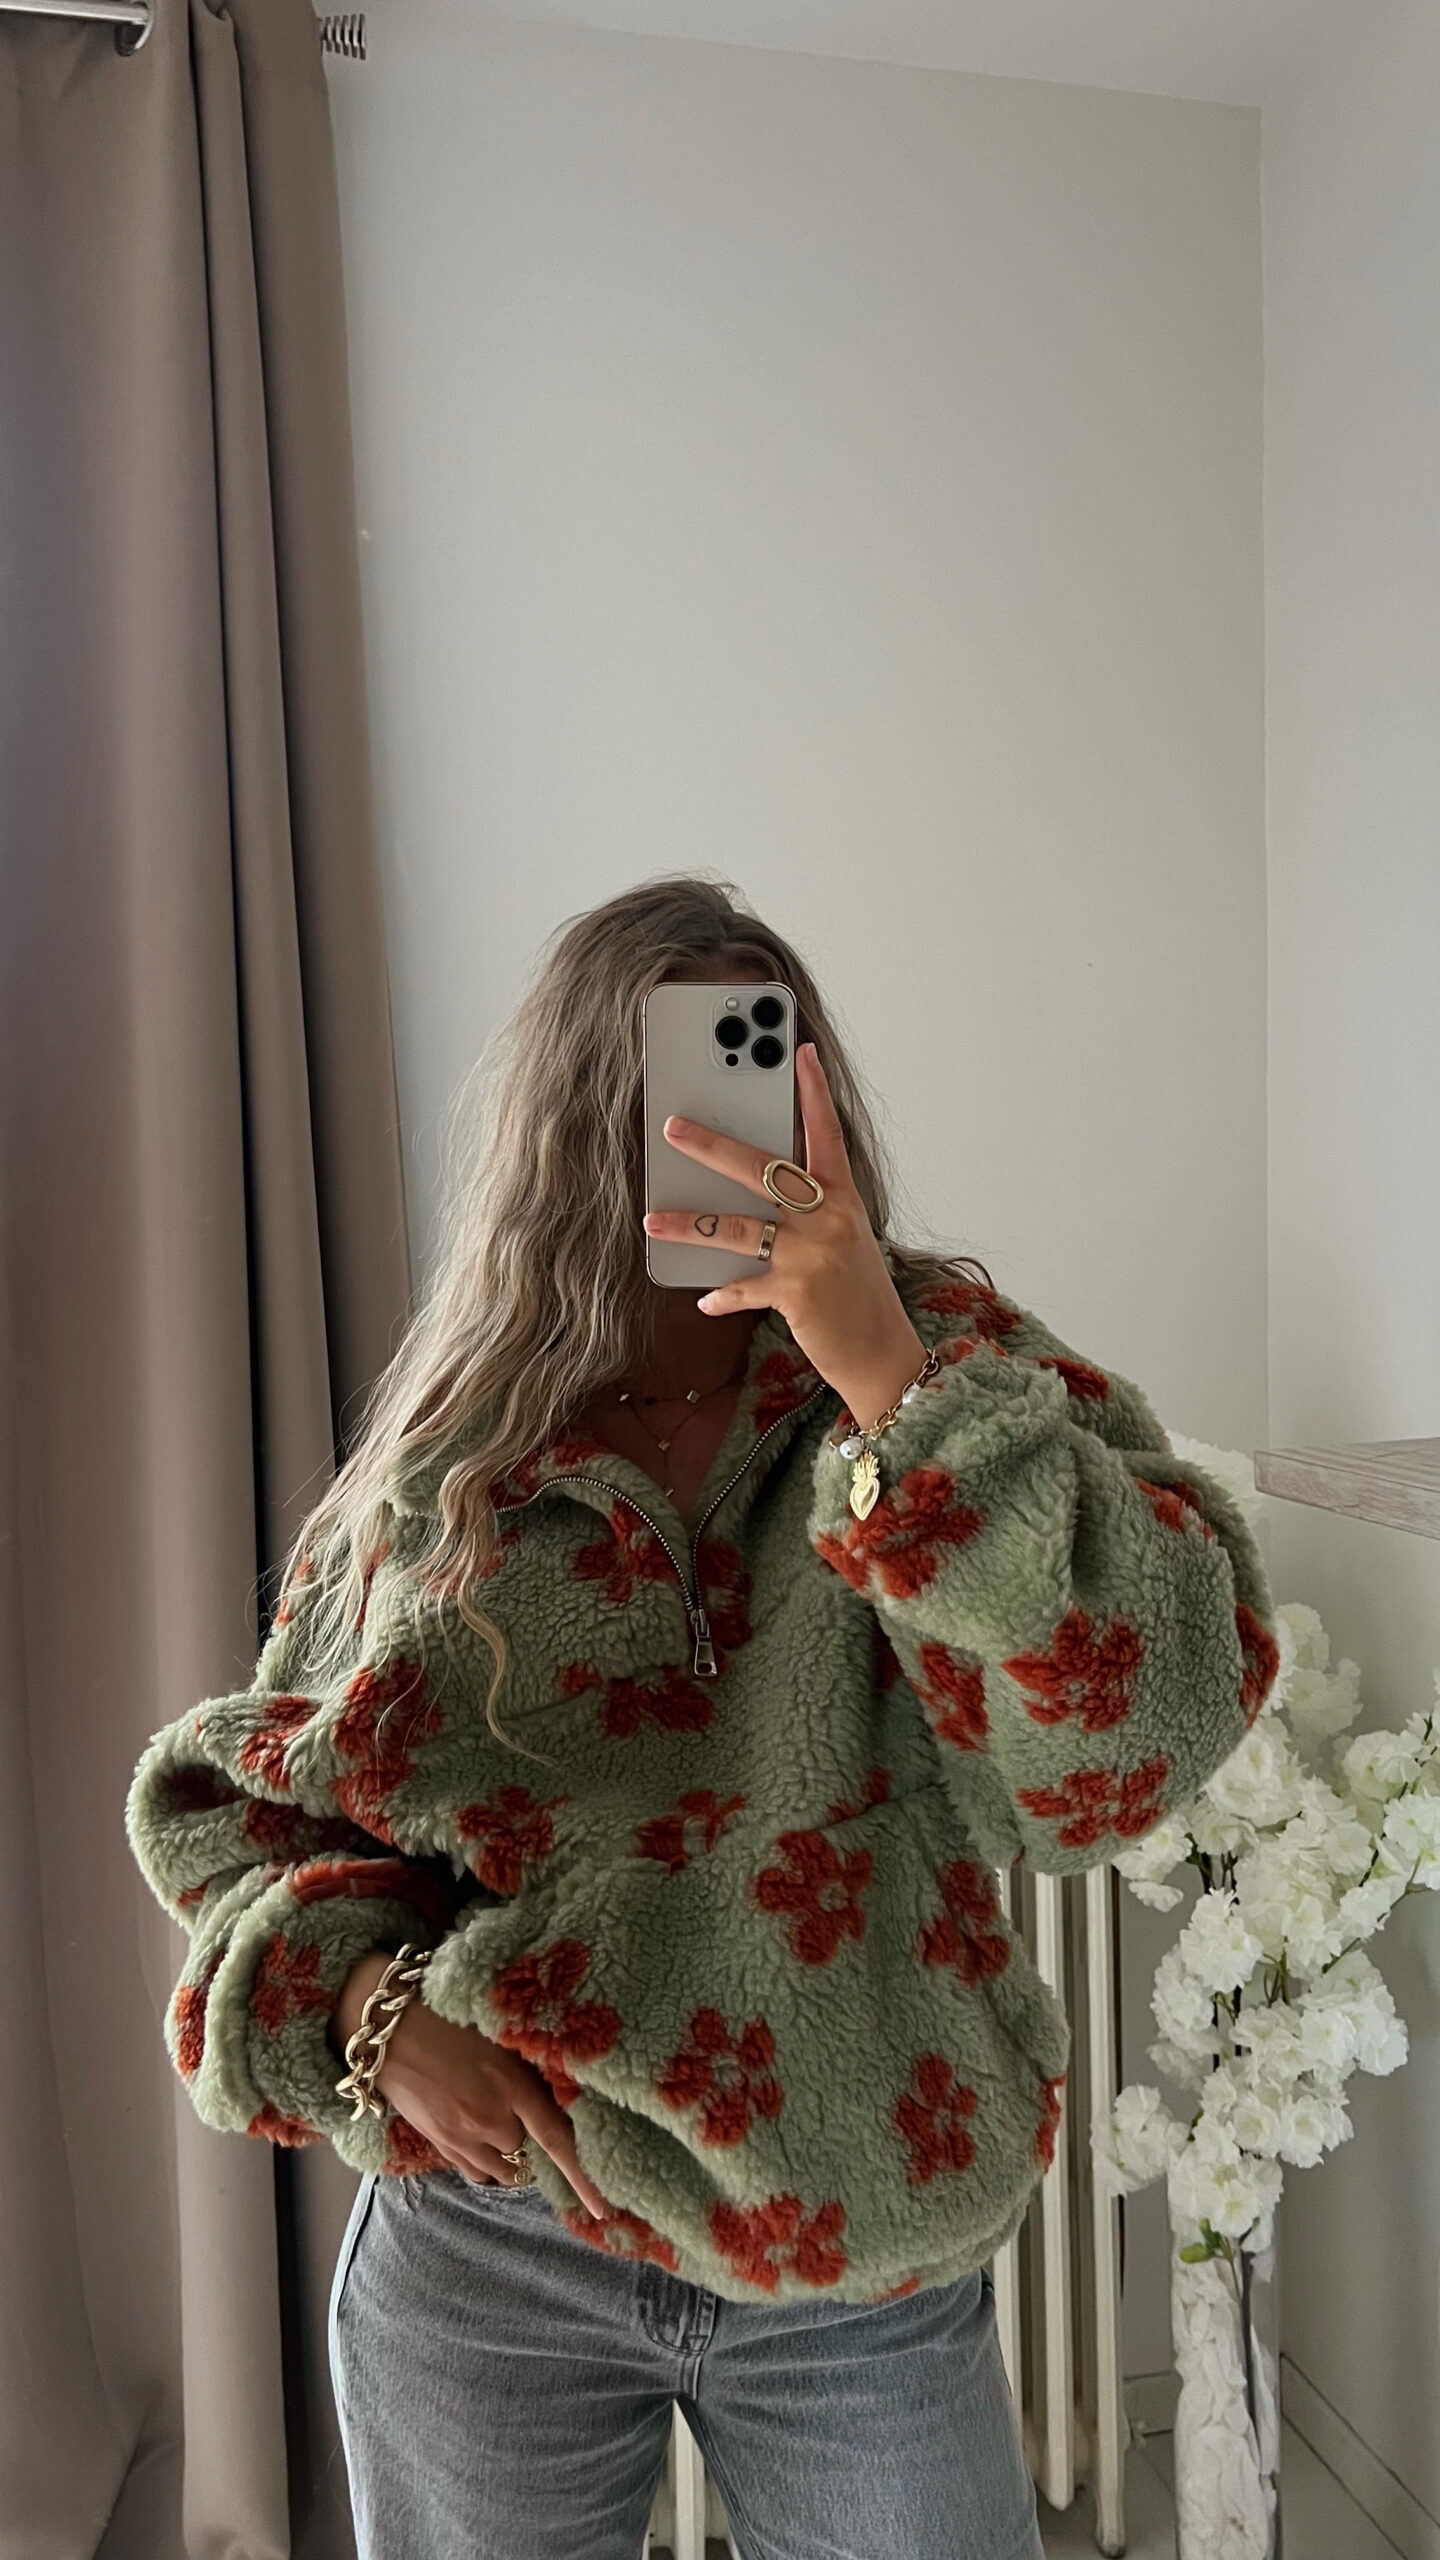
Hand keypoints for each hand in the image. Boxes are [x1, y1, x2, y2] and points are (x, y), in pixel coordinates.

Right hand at [334, 1951, 606, 2217]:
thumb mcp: (500, 2032)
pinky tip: (482, 2140)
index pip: (558, 2141)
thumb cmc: (449, 2014)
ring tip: (500, 2123)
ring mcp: (460, 2136)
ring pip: (500, 2169)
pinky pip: (472, 2171)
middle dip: (529, 2135)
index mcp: (512, 2086)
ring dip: (507, 2153)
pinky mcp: (437, 2142)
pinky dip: (484, 2162)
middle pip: (526, 2151)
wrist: (389, 2025)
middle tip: (522, 2107)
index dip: (582, 2177)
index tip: (602, 2209)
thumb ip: (529, 2066)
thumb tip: (558, 2092)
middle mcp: (489, 2119)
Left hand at [644, 1042, 926, 1428]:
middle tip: (674, 1126)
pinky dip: (722, 1294)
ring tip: (652, 1218)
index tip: (799, 1052)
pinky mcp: (796, 1292)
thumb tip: (751, 1192)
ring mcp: (812, 1254)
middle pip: (763, 1168)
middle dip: (712, 1145)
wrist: (884, 1353)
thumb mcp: (843, 1241)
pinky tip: (705, 1298)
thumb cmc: (858, 1294)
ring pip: (735, 1226)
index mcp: (844, 1198)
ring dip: (687, 1223)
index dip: (813, 1092)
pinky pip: (743, 1286)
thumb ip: (807, 1212)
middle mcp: (829, 1218)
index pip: (826, 1134)